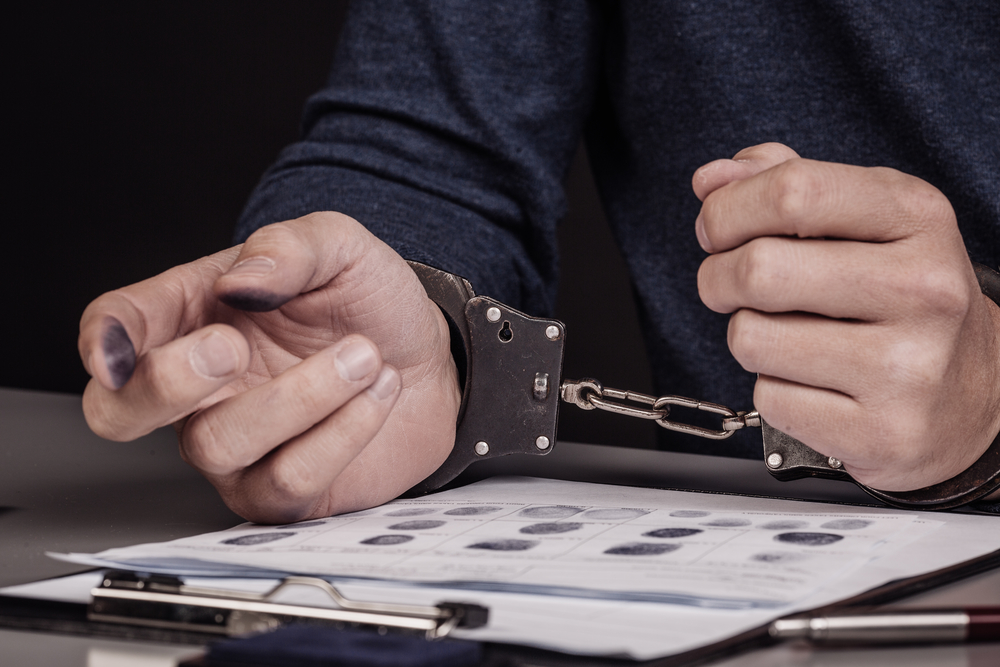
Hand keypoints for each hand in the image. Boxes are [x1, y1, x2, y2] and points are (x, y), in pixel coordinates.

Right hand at [79, 213, 460, 522]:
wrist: (429, 358)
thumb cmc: (368, 301)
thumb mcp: (338, 248)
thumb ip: (287, 248)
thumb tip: (240, 281)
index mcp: (194, 316)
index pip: (117, 326)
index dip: (103, 338)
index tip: (118, 349)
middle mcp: (200, 390)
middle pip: (121, 413)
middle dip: (166, 383)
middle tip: (232, 346)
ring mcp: (237, 447)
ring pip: (219, 445)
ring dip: (301, 396)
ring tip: (364, 356)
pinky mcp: (282, 492)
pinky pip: (287, 480)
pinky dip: (342, 432)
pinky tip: (376, 392)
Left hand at [693, 143, 999, 491]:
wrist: (974, 391)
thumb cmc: (900, 296)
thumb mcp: (863, 220)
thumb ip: (783, 184)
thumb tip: (713, 179)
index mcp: (918, 217)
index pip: (792, 191)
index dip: (727, 210)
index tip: (717, 229)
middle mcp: (924, 288)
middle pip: (759, 269)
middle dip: (718, 277)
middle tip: (728, 286)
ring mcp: (908, 366)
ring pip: (751, 338)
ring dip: (746, 336)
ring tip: (784, 336)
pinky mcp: (883, 431)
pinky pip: (769, 400)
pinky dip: (771, 390)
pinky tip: (812, 382)